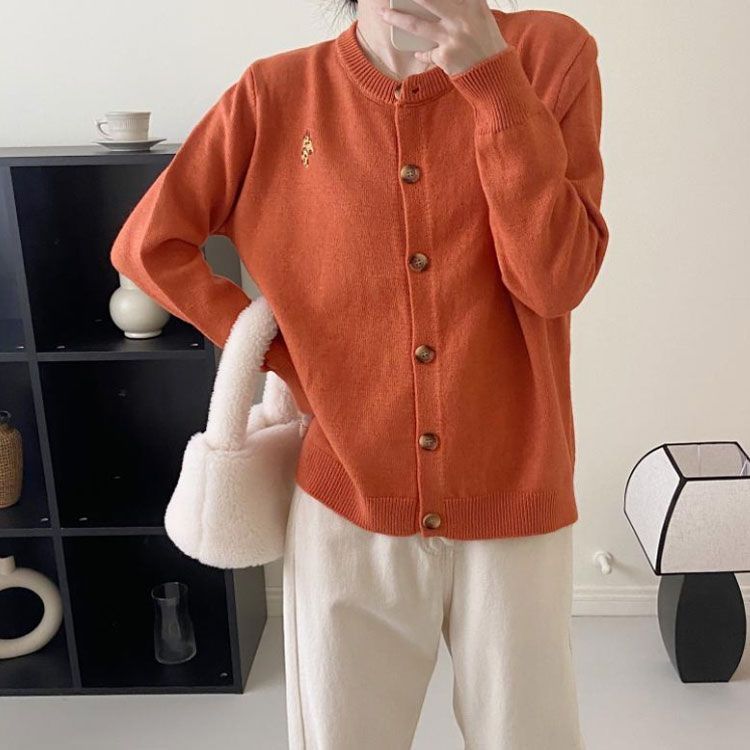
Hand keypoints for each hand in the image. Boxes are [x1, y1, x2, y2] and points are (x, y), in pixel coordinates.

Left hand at [377, 0, 508, 75]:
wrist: (495, 74)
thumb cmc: (487, 45)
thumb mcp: (481, 18)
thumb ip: (465, 6)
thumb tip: (437, 2)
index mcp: (473, 4)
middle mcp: (462, 18)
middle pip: (428, 0)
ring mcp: (453, 37)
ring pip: (417, 25)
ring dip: (397, 19)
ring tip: (383, 14)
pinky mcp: (446, 56)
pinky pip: (426, 53)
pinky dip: (421, 53)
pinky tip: (417, 52)